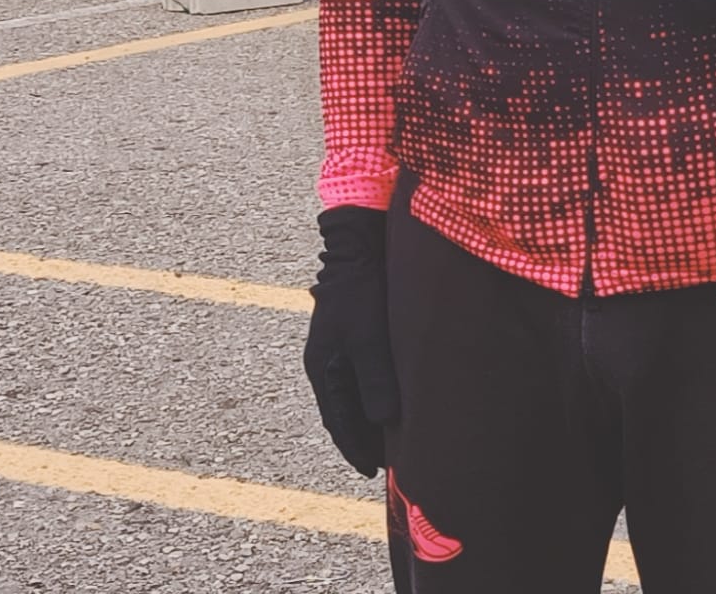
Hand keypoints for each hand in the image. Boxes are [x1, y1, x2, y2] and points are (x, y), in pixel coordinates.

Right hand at [302, 205, 397, 477]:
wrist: (359, 242)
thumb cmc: (362, 288)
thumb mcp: (368, 336)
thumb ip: (374, 379)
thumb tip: (381, 423)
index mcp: (322, 367)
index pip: (337, 420)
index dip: (354, 448)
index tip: (371, 472)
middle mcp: (327, 361)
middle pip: (344, 410)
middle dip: (361, 437)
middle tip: (383, 463)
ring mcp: (340, 346)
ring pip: (353, 393)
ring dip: (368, 416)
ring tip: (390, 438)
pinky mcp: (356, 331)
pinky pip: (362, 374)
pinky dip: (374, 393)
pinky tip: (392, 397)